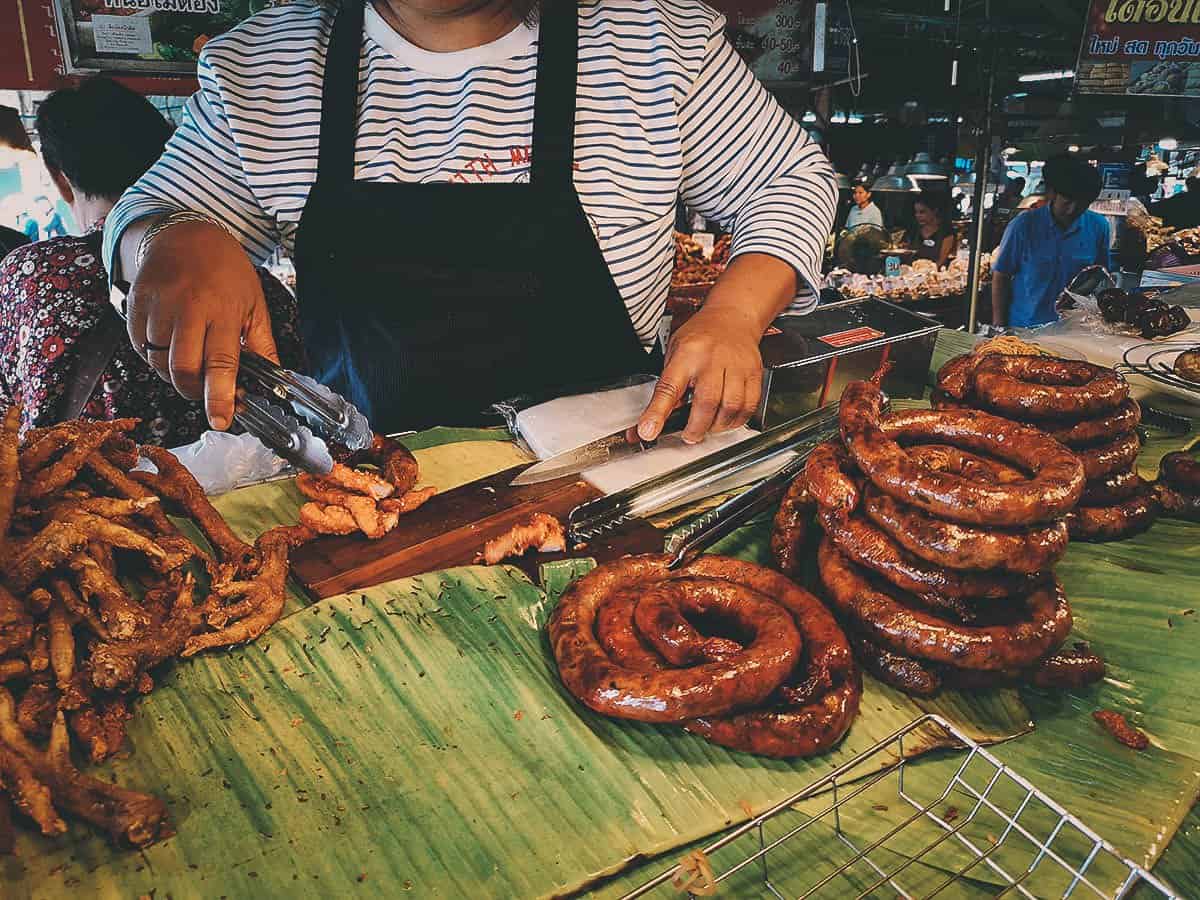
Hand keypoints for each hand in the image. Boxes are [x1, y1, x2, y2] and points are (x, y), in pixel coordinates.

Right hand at [124, 220, 277, 430]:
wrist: (187, 233)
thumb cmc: (226, 271)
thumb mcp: (254, 305)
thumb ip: (262, 346)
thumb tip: (274, 383)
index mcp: (222, 311)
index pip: (220, 364)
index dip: (219, 397)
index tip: (221, 420)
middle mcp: (187, 309)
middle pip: (182, 369)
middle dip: (193, 391)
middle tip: (204, 390)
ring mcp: (157, 305)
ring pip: (158, 361)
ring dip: (173, 374)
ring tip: (190, 359)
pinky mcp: (135, 303)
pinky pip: (139, 346)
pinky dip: (154, 356)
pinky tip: (170, 345)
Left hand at [637, 306, 763, 443]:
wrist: (733, 316)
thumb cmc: (701, 335)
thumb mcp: (675, 352)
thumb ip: (670, 384)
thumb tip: (659, 418)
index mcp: (686, 354)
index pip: (668, 388)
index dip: (657, 413)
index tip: (648, 431)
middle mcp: (712, 360)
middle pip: (706, 402)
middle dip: (696, 428)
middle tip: (689, 435)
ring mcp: (736, 366)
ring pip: (730, 407)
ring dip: (717, 426)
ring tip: (708, 427)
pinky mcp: (754, 373)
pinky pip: (749, 405)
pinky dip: (737, 420)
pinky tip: (727, 420)